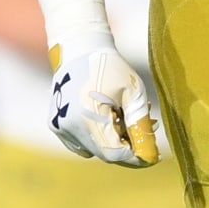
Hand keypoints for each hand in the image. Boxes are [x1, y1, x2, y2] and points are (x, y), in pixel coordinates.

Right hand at [36, 0, 159, 166]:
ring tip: (123, 119)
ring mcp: (60, 127)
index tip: (153, 155)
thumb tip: (149, 155)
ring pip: (93, 150)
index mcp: (88, 117)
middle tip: (142, 133)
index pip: (115, 153)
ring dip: (111, 143)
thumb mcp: (133, 93)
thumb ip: (140, 124)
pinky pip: (80, 143)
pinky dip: (96, 138)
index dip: (136, 158)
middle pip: (105, 153)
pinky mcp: (55, 125)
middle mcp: (70, 126)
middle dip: (126, 148)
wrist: (80, 49)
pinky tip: (106, 118)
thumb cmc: (111, 68)